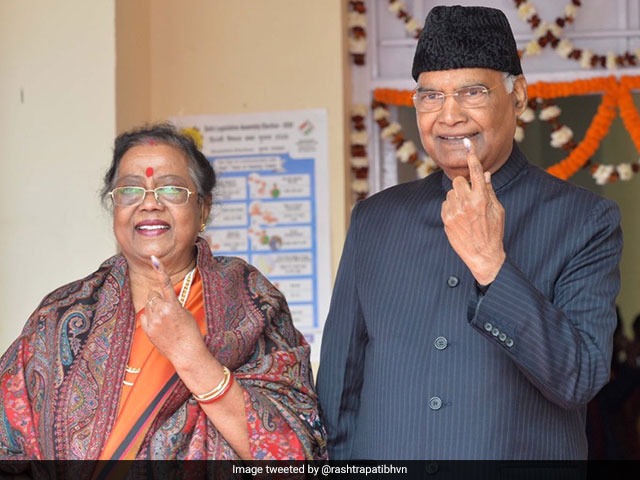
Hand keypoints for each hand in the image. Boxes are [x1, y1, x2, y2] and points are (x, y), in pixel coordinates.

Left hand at [140, 256, 206, 366]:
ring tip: (165, 319)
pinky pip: (144, 315)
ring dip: (154, 307)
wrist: (186, 352)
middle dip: (158, 297)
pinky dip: (149, 317)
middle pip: (153, 294)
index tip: (154, 258)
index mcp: (173, 306)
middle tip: (167, 308)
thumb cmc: (190, 333)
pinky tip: (158, 325)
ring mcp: (152, 321)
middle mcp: (161, 312)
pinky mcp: (147, 329)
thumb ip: (173, 303)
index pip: (165, 283)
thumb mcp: (185, 313)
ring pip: (149, 304)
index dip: (160, 269)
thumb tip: (161, 298)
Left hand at [440, 139, 505, 284]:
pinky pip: (446, 204)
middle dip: (464, 185)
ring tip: (467, 211)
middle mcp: (466, 203)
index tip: (468, 145)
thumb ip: (489, 191)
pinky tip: (461, 218)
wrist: (482, 255)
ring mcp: (454, 212)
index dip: (472, 158)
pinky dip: (452, 207)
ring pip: (451, 192)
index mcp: (481, 199)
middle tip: (471, 196)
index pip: (475, 172)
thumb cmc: (493, 233)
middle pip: (458, 181)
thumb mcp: (498, 211)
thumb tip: (484, 174)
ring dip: (458, 197)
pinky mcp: (446, 219)